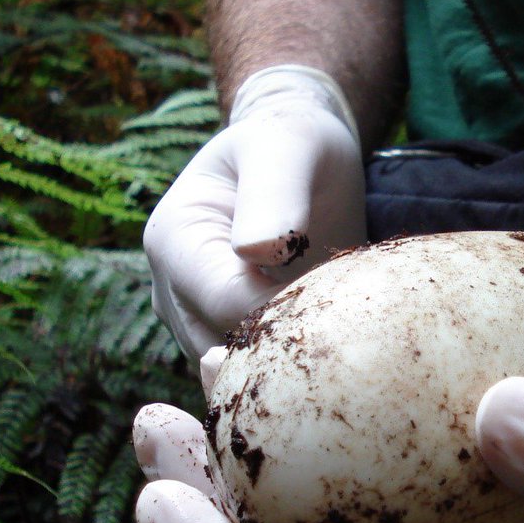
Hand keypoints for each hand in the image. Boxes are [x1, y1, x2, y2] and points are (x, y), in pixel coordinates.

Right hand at [143, 65, 366, 360]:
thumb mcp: (287, 147)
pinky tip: (332, 342)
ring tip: (341, 329)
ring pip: (242, 377)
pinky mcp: (232, 344)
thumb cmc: (293, 144)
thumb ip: (274, 192)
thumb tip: (258, 251)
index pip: (227, 303)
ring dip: (293, 363)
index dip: (287, 306)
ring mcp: (199, 325)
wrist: (300, 162)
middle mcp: (174, 294)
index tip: (339, 292)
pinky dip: (295, 369)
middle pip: (227, 352)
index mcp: (174, 243)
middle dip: (290, 344)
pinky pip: (257, 378)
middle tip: (350, 320)